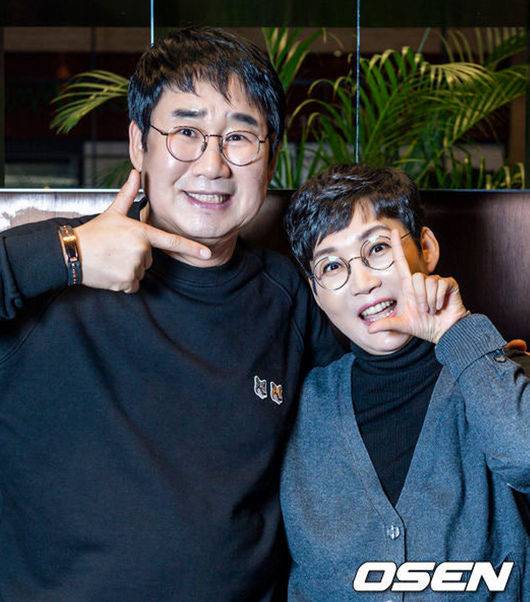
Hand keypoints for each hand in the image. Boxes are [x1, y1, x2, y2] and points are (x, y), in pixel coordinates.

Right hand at [74, 170, 210, 292]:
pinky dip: (123, 282)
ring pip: (140, 272)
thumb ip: (127, 194)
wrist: (72, 252)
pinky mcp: (126, 282)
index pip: (171, 241)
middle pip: (149, 259)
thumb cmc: (94, 232)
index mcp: (142, 234)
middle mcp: (141, 251)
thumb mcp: (113, 212)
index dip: (191, 247)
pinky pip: (132, 285)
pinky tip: (110, 271)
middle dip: (137, 257)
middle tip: (117, 250)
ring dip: (129, 269)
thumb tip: (136, 172)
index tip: (207, 253)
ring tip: (112, 259)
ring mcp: (134, 268)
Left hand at [368, 229, 468, 343]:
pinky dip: (439, 299)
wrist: (443, 332)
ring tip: (432, 309)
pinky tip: (441, 306)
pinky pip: (440, 285)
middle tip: (424, 310)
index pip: (400, 262)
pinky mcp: (449, 283)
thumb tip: (369, 330)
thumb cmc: (423, 326)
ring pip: (428, 282)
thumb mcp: (401, 325)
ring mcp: (436, 281)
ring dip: (430, 300)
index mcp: (408, 287)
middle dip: (420, 298)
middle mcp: (421, 281)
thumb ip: (386, 325)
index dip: (397, 247)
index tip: (393, 232)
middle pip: (416, 278)